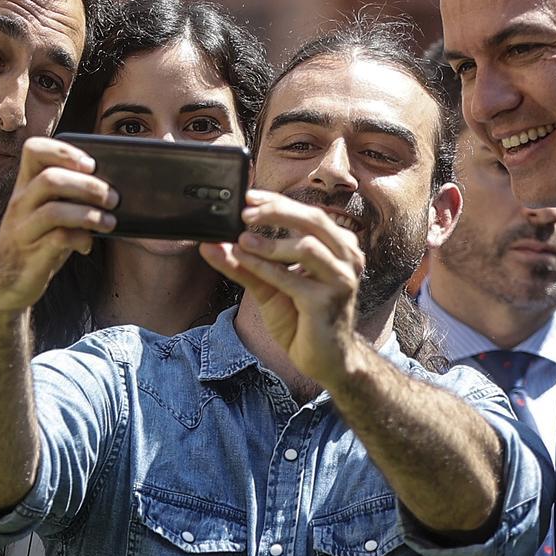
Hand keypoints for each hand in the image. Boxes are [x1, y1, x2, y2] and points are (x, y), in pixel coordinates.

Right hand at [0, 137, 117, 313]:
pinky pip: (59, 239)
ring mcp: (24, 229)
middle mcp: (21, 203)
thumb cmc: (35, 241)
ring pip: (54, 211)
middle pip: (50, 179)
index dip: (64, 151)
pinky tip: (88, 244)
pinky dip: (81, 239)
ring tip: (109, 222)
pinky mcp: (32, 255)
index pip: (35, 150)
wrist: (2, 283)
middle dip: (88, 186)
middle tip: (112, 198)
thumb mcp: (46, 212)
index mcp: (26, 186)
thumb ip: (67, 196)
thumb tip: (109, 187)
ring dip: (89, 214)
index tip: (91, 165)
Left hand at [200, 190, 364, 383]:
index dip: (278, 202)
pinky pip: (292, 278)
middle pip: (312, 221)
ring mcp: (340, 280)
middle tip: (243, 212)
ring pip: (306, 246)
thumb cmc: (303, 319)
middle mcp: (346, 258)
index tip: (248, 196)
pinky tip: (244, 260)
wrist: (325, 359)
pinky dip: (265, 267)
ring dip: (270, 243)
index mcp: (339, 247)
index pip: (308, 214)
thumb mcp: (269, 286)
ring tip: (241, 240)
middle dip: (276, 212)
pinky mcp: (327, 302)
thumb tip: (209, 245)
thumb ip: (243, 264)